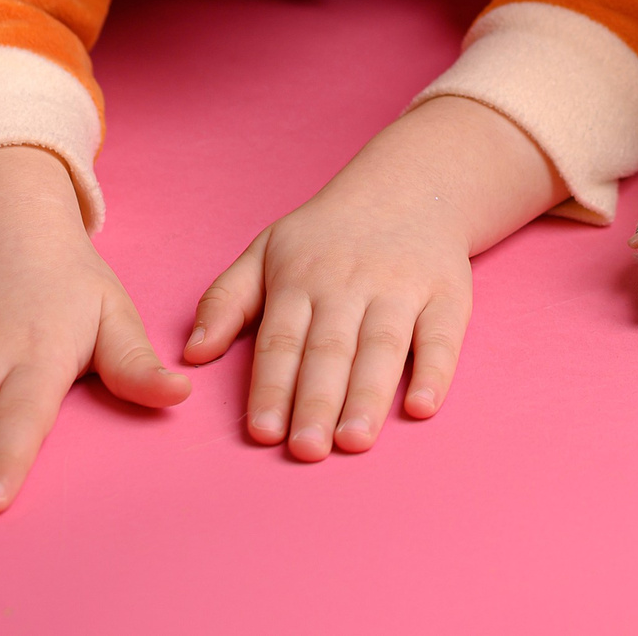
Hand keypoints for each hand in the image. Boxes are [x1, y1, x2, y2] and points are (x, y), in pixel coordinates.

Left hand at [182, 96, 560, 461]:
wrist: (409, 186)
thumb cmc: (326, 235)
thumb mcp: (266, 252)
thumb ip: (225, 301)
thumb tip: (191, 355)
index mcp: (300, 279)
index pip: (282, 341)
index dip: (271, 387)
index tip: (262, 432)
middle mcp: (349, 284)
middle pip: (330, 350)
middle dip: (316, 401)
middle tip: (306, 450)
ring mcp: (401, 288)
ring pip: (381, 346)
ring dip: (367, 395)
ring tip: (354, 440)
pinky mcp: (446, 294)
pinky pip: (441, 336)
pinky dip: (435, 371)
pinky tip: (421, 406)